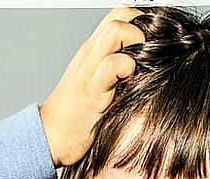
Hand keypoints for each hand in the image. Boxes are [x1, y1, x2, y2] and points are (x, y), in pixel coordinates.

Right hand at [39, 5, 144, 167]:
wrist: (52, 134)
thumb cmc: (80, 112)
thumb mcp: (101, 82)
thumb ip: (120, 69)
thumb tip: (152, 66)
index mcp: (96, 49)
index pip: (121, 14)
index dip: (144, 20)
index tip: (157, 40)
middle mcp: (92, 52)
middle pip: (121, 14)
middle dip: (144, 26)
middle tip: (153, 52)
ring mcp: (90, 68)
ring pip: (116, 31)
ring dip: (136, 43)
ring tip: (142, 65)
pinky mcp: (92, 90)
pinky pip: (111, 66)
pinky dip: (127, 70)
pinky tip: (130, 85)